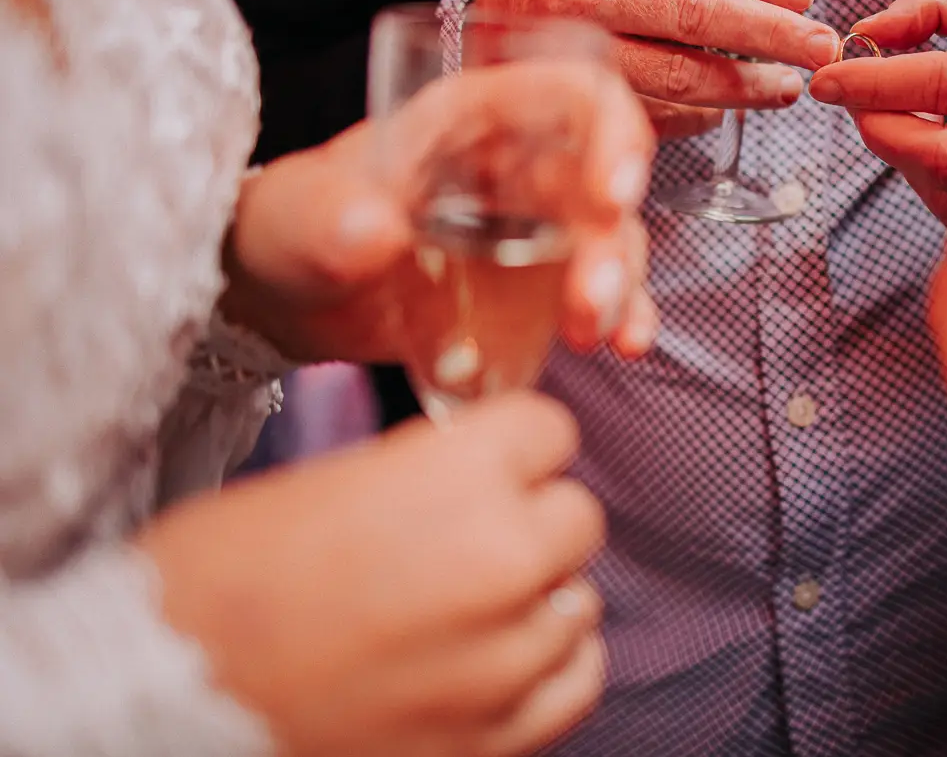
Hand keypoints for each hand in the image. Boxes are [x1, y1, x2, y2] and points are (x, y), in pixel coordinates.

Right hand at [138, 393, 606, 756]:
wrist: (156, 695)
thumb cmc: (217, 581)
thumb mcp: (328, 481)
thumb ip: (427, 473)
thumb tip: (479, 474)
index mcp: (456, 478)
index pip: (551, 432)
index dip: (513, 446)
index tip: (490, 462)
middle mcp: (500, 561)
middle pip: (577, 514)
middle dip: (529, 518)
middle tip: (470, 536)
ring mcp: (503, 658)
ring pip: (579, 599)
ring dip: (536, 596)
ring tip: (469, 606)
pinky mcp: (491, 736)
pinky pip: (575, 681)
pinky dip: (549, 666)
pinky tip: (505, 657)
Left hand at [222, 59, 657, 364]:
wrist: (285, 298)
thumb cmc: (288, 229)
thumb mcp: (292, 217)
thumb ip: (325, 217)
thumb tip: (374, 229)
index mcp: (473, 117)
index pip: (572, 93)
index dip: (612, 132)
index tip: (613, 195)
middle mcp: (521, 163)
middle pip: (605, 176)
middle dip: (614, 238)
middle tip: (590, 301)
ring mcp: (537, 227)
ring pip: (611, 239)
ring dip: (621, 284)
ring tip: (593, 338)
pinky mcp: (539, 286)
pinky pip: (598, 293)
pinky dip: (620, 316)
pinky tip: (623, 345)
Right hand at [476, 0, 841, 138]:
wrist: (484, 45)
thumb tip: (776, 0)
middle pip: (696, 14)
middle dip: (771, 32)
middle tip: (819, 45)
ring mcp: (577, 57)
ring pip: (684, 74)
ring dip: (749, 83)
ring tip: (788, 85)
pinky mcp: (583, 108)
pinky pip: (661, 113)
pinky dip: (707, 111)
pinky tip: (737, 106)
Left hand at [807, 0, 946, 219]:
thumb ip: (934, 5)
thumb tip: (866, 32)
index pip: (944, 82)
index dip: (876, 82)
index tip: (826, 76)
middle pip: (939, 147)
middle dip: (876, 124)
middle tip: (846, 96)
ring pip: (944, 183)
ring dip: (894, 149)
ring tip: (880, 110)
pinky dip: (919, 174)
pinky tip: (912, 140)